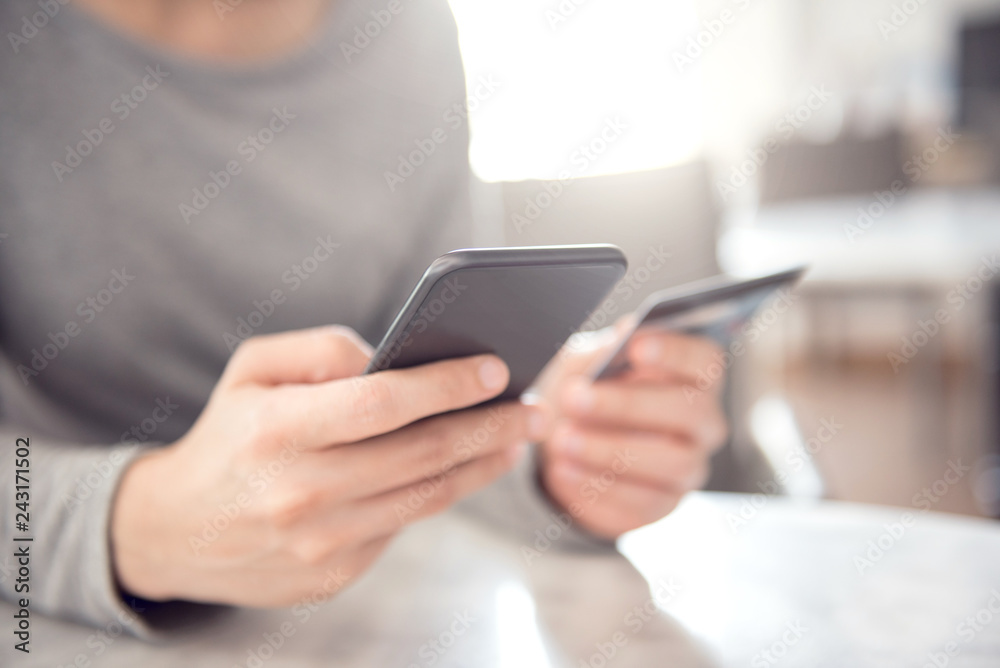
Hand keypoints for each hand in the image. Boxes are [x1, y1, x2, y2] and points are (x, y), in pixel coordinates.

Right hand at [111, 326, 543, 605]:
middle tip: (534, 409)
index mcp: (278, 431)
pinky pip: (403, 525)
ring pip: (426, 496)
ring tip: (514, 440)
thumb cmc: (227, 435)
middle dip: (490, 426)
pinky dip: (439, 493)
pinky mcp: (333, 575)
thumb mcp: (251, 369)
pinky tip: (464, 469)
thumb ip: (321, 348)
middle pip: (422, 453)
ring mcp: (320, 543)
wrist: (175, 530)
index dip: (446, 384)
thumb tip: (390, 357)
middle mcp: (301, 492)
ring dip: (481, 465)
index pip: (383, 402)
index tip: (496, 369)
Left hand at [535, 326, 727, 538]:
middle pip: (690, 411)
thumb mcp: (584, 363)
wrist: (562, 445)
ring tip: (563, 440)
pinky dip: (597, 487)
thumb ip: (603, 350)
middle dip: (629, 404)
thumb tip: (623, 334)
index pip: (706, 361)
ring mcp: (688, 469)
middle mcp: (702, 424)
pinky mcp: (662, 506)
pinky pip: (642, 503)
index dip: (677, 351)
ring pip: (672, 463)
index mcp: (692, 378)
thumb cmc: (584, 392)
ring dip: (611, 450)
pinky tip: (562, 470)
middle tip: (576, 397)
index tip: (635, 346)